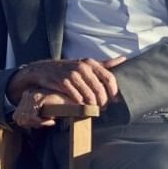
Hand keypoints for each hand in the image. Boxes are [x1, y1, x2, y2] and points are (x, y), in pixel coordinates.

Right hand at [7, 57, 124, 106]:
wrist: (44, 70)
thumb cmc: (69, 68)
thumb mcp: (87, 64)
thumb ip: (105, 64)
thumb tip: (123, 59)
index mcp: (91, 63)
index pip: (109, 78)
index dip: (113, 92)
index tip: (113, 100)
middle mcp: (82, 67)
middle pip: (100, 90)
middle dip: (103, 102)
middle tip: (102, 108)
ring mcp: (72, 74)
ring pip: (89, 96)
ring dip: (92, 106)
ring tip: (93, 109)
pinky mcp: (63, 82)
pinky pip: (77, 98)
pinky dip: (80, 105)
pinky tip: (81, 106)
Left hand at [13, 88, 72, 128]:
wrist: (71, 100)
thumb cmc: (58, 107)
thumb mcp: (42, 112)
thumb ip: (31, 117)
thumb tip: (21, 123)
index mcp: (26, 97)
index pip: (16, 117)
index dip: (27, 124)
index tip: (40, 124)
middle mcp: (27, 94)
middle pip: (19, 118)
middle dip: (32, 125)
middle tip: (45, 123)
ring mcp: (32, 95)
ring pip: (26, 118)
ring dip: (38, 124)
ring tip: (49, 121)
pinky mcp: (39, 98)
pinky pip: (33, 116)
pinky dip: (42, 122)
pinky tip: (52, 121)